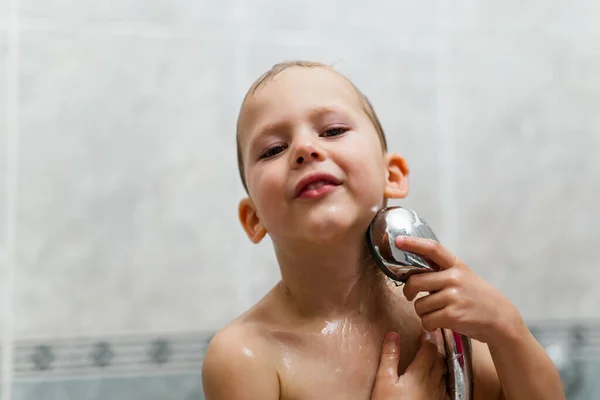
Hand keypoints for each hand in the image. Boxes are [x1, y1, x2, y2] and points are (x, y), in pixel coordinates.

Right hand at [371, 332, 446, 399]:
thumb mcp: (384, 380)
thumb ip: (389, 356)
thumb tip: (393, 335)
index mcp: (419, 373)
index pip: (429, 349)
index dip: (428, 338)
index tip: (425, 331)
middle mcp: (433, 383)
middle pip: (439, 360)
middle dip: (435, 349)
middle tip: (430, 341)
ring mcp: (437, 396)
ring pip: (443, 374)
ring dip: (440, 363)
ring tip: (433, 358)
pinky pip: (444, 389)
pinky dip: (441, 380)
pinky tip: (436, 381)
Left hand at [395, 236, 523, 344]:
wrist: (500, 319)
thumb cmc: (477, 298)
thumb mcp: (463, 277)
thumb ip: (442, 273)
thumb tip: (412, 273)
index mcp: (456, 266)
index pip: (433, 249)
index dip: (414, 243)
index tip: (398, 240)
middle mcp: (454, 278)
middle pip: (415, 281)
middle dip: (408, 292)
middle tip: (411, 296)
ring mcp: (454, 296)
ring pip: (419, 305)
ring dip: (423, 312)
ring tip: (437, 312)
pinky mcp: (453, 315)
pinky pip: (426, 320)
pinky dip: (429, 324)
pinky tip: (440, 323)